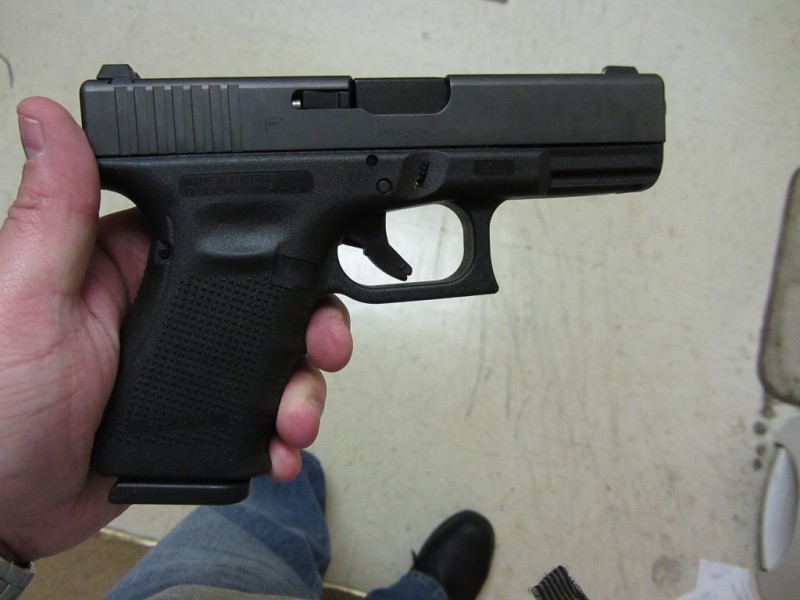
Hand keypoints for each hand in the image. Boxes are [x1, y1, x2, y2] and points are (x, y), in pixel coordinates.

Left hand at [0, 98, 352, 561]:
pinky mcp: (195, 417)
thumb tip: (49, 117)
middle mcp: (167, 310)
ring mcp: (186, 368)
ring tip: (297, 418)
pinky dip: (281, 432)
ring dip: (304, 385)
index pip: (227, 236)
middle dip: (311, 324)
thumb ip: (55, 213)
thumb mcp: (25, 297)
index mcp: (132, 265)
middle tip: (324, 348)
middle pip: (270, 300)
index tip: (315, 268)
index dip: (281, 245)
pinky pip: (257, 415)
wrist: (2, 510)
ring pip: (275, 360)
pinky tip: (281, 447)